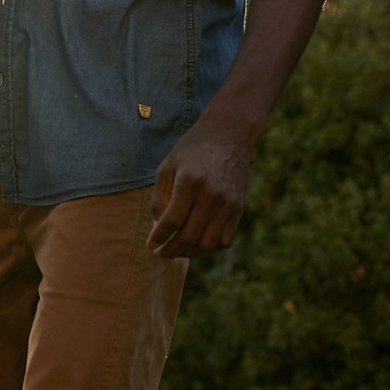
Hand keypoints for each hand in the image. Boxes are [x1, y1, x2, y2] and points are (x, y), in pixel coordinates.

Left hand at [146, 106, 261, 257]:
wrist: (228, 137)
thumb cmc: (191, 151)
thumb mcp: (167, 166)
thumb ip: (160, 196)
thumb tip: (158, 225)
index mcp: (189, 181)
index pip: (172, 220)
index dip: (159, 236)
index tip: (150, 244)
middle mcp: (211, 194)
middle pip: (190, 235)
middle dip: (171, 250)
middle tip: (160, 252)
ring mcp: (228, 203)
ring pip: (208, 243)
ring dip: (190, 252)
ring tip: (176, 249)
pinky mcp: (239, 208)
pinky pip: (225, 239)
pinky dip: (210, 248)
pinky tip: (196, 244)